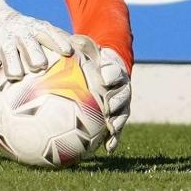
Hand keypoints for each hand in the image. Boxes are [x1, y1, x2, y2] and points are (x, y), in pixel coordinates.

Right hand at [0, 0, 73, 92]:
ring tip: (15, 76)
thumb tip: (83, 52)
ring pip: (10, 57)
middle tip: (39, 66)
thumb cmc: (25, 31)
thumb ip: (58, 39)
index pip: (49, 33)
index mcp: (36, 28)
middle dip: (35, 57)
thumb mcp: (39, 28)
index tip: (67, 51)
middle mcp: (20, 33)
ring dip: (13, 68)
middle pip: (30, 46)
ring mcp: (3, 41)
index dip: (58, 41)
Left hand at [71, 35, 131, 152]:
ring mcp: (121, 102)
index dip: (111, 73)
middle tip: (109, 107)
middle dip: (117, 101)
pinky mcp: (117, 116)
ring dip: (118, 121)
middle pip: (122, 95)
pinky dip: (114, 139)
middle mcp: (121, 87)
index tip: (106, 78)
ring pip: (122, 113)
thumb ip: (79, 47)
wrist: (105, 68)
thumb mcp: (85, 49)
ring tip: (111, 129)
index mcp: (114, 70)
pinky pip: (117, 129)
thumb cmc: (91, 59)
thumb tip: (68, 42)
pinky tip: (107, 149)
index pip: (115, 70)